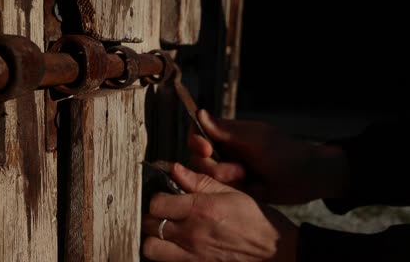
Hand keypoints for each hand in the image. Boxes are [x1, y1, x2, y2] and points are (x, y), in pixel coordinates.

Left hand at [142, 163, 297, 261]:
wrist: (273, 249)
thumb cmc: (254, 218)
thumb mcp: (230, 192)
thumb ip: (199, 181)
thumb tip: (174, 169)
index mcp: (200, 209)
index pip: (157, 203)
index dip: (156, 197)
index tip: (163, 195)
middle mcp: (192, 233)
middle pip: (149, 224)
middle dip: (151, 216)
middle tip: (161, 212)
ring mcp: (192, 255)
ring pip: (151, 248)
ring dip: (152, 238)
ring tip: (163, 231)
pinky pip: (167, 261)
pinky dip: (165, 253)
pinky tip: (174, 245)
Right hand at [187, 110, 349, 203]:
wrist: (307, 179)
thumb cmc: (284, 153)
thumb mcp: (254, 139)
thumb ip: (225, 130)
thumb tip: (199, 112)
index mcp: (226, 134)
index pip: (197, 134)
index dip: (196, 142)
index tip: (207, 150)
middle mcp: (224, 151)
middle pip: (197, 159)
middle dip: (215, 167)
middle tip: (241, 171)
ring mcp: (228, 171)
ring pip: (206, 178)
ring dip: (225, 179)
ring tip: (247, 178)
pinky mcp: (233, 188)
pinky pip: (219, 191)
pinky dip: (230, 191)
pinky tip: (248, 188)